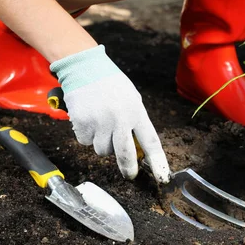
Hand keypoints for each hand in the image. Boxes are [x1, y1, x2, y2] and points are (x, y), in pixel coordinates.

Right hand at [50, 45, 170, 182]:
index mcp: (136, 111)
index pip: (151, 141)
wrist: (84, 67)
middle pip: (126, 154)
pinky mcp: (82, 123)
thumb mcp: (131, 99)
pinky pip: (85, 142)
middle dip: (129, 168)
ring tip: (101, 124)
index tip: (162, 177)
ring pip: (103, 150)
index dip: (157, 161)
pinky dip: (86, 136)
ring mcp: (100, 122)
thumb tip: (139, 149)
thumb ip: (136, 121)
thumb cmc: (111, 85)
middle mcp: (120, 119)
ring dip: (102, 144)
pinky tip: (88, 119)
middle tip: (131, 175)